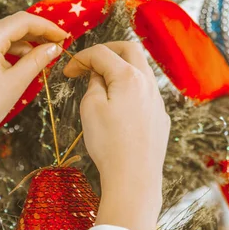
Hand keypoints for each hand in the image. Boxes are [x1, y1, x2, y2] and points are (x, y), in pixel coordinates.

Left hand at [0, 12, 67, 195]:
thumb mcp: (15, 83)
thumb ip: (36, 61)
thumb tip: (54, 47)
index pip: (22, 21)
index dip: (46, 26)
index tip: (64, 36)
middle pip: (12, 26)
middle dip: (36, 33)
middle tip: (57, 44)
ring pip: (2, 38)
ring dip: (24, 44)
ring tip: (43, 57)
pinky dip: (10, 53)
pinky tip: (23, 64)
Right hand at [63, 42, 169, 229]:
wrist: (134, 178)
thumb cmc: (109, 144)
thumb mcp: (90, 108)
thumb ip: (93, 84)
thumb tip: (98, 76)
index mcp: (129, 77)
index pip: (102, 53)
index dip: (80, 58)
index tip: (68, 71)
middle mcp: (148, 84)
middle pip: (129, 50)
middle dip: (107, 51)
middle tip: (89, 62)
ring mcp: (158, 101)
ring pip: (141, 71)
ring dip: (120, 69)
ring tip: (102, 84)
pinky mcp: (161, 118)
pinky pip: (146, 93)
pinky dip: (130, 89)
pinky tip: (119, 106)